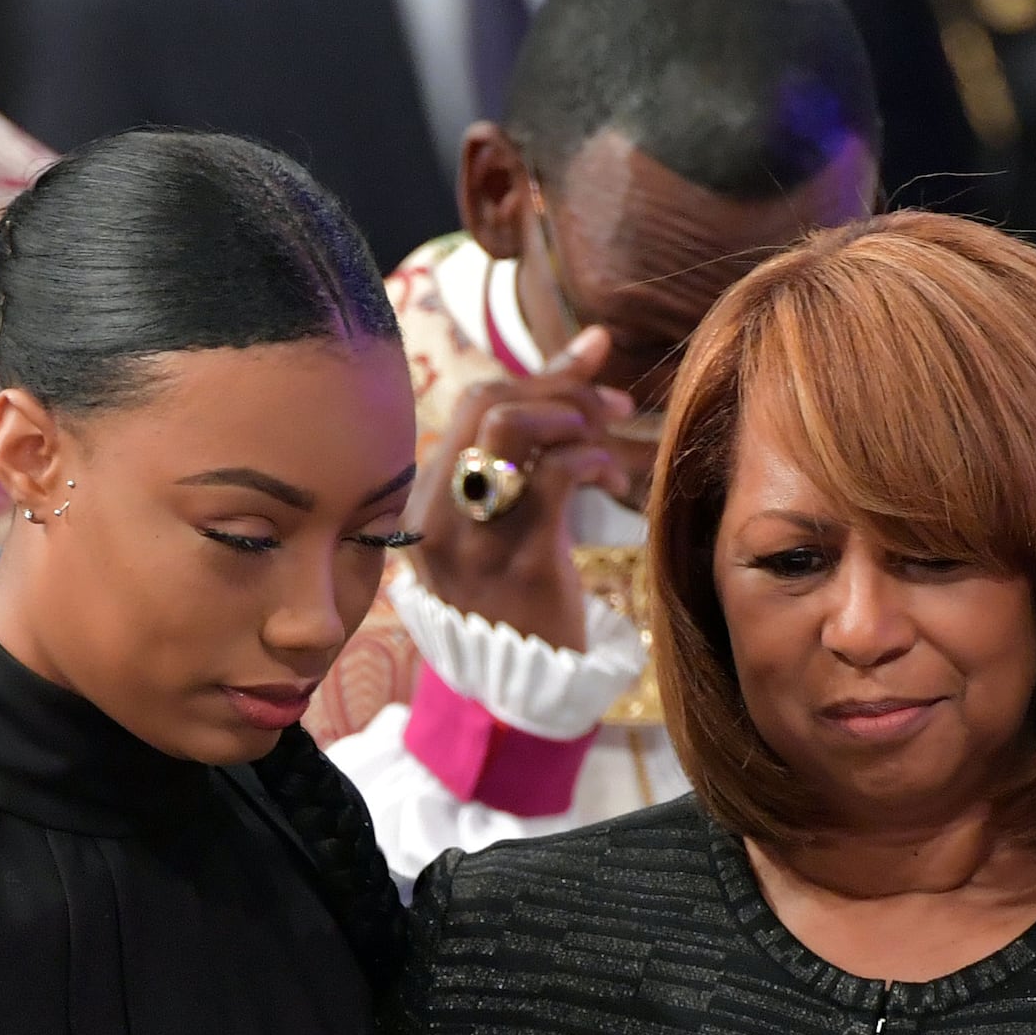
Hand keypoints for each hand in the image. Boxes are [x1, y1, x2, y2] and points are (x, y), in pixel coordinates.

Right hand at [407, 326, 636, 651]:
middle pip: (491, 401)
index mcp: (423, 499)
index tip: (593, 378)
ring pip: (516, 427)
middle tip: (612, 407)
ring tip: (609, 442)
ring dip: (576, 419)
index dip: (540, 374)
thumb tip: (594, 341)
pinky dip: (593, 460)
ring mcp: (475, 536)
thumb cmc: (518, 594)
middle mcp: (437, 512)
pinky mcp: (521, 559)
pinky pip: (556, 475)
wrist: (521, 693)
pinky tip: (612, 481)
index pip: (473, 400)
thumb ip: (538, 433)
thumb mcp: (510, 512)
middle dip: (561, 389)